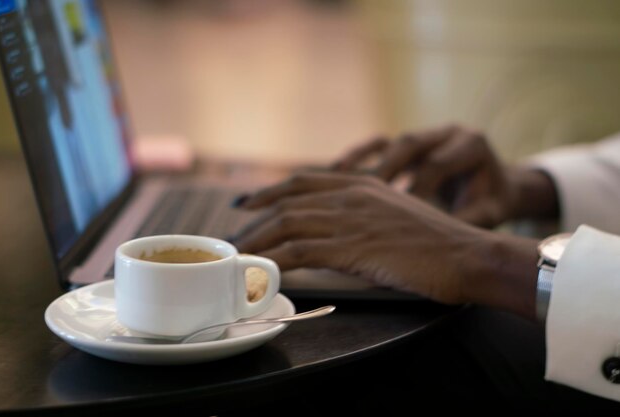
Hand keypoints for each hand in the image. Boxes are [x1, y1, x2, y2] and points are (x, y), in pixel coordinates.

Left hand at [232, 172, 538, 317]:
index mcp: (361, 183)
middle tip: (233, 236)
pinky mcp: (353, 247)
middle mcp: (351, 195)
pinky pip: (301, 251)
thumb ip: (365, 215)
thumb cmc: (438, 242)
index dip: (269, 192)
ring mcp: (351, 220)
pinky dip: (276, 260)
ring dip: (258, 242)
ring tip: (238, 257)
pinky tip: (263, 270)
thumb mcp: (397, 215)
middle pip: (287, 203)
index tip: (246, 203)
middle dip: (254, 220)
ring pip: (288, 226)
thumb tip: (337, 231)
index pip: (302, 182)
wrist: (467, 254)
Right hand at [331, 125, 518, 227]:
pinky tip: (336, 175)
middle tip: (360, 193)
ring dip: (361, 161)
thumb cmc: (492, 202)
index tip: (400, 215)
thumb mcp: (489, 213)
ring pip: (389, 143)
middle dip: (384, 169)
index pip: (437, 165)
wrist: (496, 186)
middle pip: (409, 145)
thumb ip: (467, 221)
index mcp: (472, 144)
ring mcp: (425, 137)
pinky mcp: (408, 146)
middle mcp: (446, 134)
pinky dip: (357, 158)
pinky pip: (377, 146)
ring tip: (338, 179)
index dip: (416, 190)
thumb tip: (438, 241)